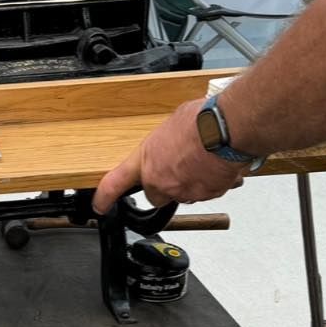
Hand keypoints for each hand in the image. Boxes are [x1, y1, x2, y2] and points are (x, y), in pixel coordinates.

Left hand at [93, 99, 246, 213]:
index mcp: (146, 161)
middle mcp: (162, 182)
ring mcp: (185, 191)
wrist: (226, 129)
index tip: (100, 205)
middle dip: (165, 185)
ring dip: (189, 182)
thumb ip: (164, 142)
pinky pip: (206, 192)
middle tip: (176, 168)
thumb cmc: (199, 121)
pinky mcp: (207, 195)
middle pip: (157, 195)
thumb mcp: (170, 125)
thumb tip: (169, 141)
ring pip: (183, 194)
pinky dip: (209, 182)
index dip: (104, 197)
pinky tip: (214, 164)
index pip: (115, 184)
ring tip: (200, 159)